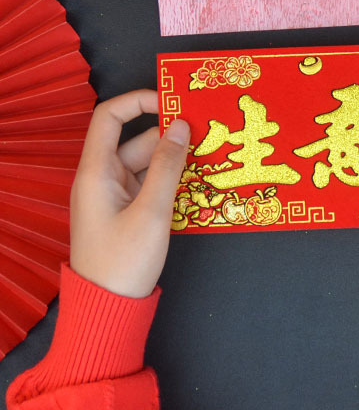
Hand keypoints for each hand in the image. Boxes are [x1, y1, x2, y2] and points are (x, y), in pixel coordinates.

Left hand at [69, 90, 189, 297]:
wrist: (109, 308)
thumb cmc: (124, 262)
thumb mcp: (151, 211)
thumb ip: (168, 166)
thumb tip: (182, 126)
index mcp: (97, 171)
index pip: (110, 116)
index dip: (139, 101)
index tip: (173, 102)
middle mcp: (103, 177)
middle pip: (137, 140)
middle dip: (170, 134)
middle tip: (208, 131)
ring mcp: (115, 194)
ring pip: (148, 161)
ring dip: (175, 158)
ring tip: (211, 154)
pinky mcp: (128, 210)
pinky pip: (151, 181)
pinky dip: (172, 178)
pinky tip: (198, 179)